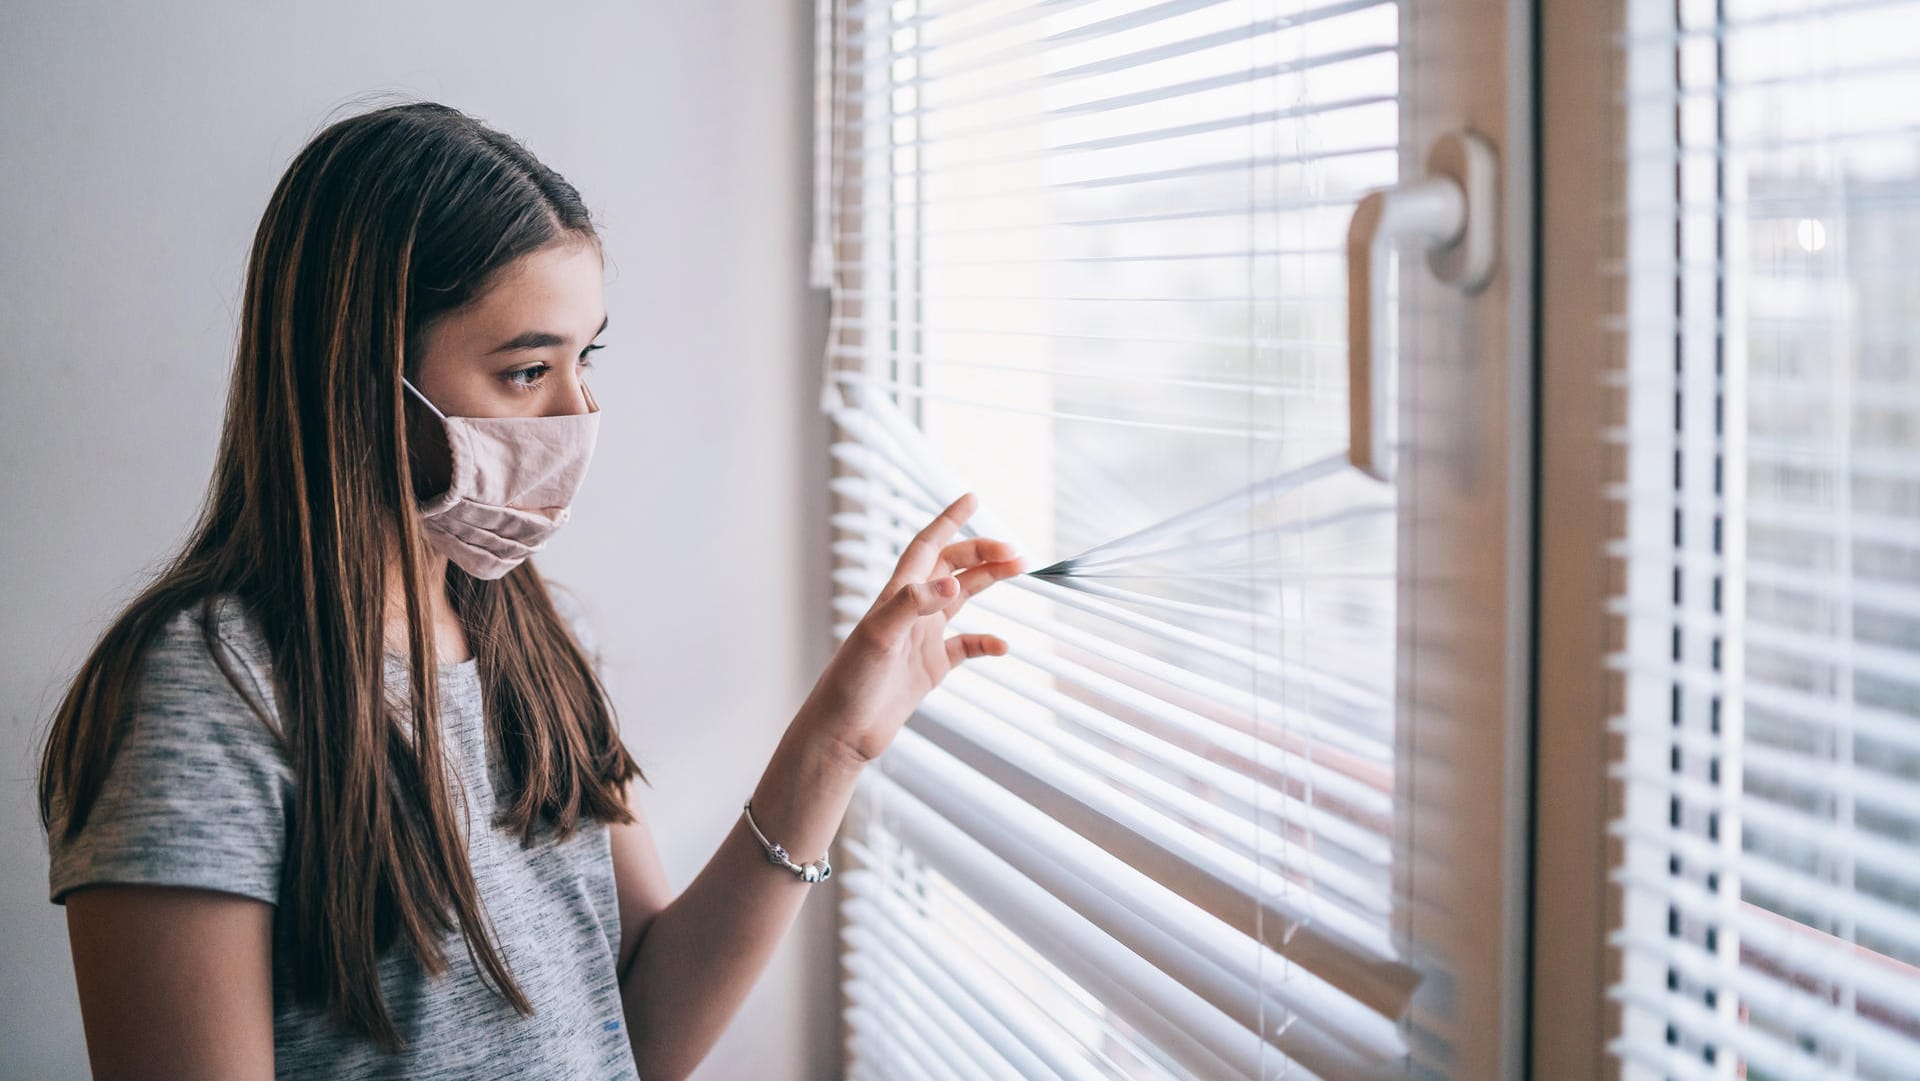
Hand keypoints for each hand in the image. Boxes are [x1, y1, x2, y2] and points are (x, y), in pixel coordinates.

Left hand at [795, 492, 1024, 764]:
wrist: (842, 732)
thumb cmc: (850, 683)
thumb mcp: (880, 637)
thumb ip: (914, 605)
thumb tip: (954, 583)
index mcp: (896, 595)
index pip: (927, 546)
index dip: (948, 520)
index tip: (972, 498)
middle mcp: (911, 611)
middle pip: (951, 567)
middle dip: (982, 552)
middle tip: (1016, 551)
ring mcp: (922, 638)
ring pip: (962, 598)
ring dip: (989, 582)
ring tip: (1019, 570)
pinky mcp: (930, 667)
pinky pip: (965, 647)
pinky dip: (985, 642)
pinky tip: (1002, 646)